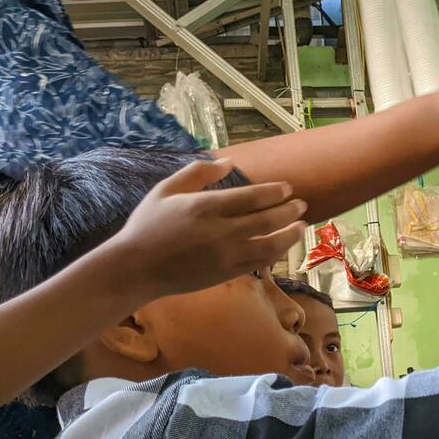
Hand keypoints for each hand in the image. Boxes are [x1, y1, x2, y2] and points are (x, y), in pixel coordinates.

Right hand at [107, 160, 307, 299]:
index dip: (276, 192)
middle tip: (301, 205)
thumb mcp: (166, 190)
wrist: (136, 268)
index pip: (253, 197)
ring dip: (290, 235)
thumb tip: (228, 163)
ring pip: (270, 245)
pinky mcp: (226, 274)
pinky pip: (259, 264)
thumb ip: (197, 173)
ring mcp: (226, 256)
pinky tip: (281, 247)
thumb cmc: (148, 225)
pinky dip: (275, 254)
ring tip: (300, 227)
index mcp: (206, 207)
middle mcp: (221, 232)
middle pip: (267, 220)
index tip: (288, 188)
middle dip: (289, 211)